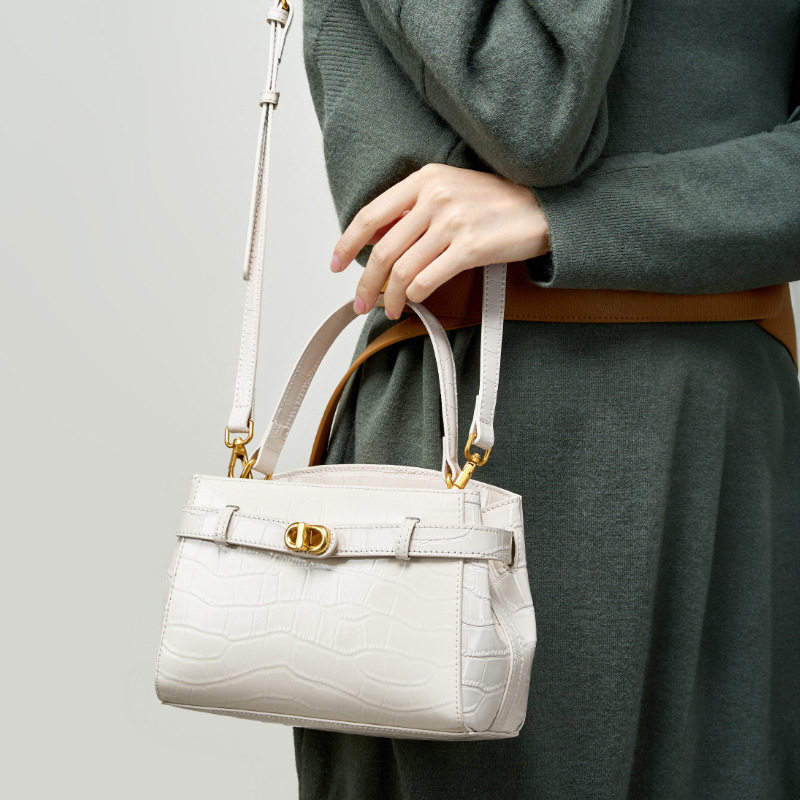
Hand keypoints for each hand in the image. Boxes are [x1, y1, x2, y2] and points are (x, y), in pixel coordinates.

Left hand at [329, 163, 550, 318]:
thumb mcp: (450, 191)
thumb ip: (413, 211)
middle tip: (359, 302)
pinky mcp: (470, 247)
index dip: (347, 243)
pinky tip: (413, 302)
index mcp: (425, 180)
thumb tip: (375, 238)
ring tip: (388, 309)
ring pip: (402, 269)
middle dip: (365, 282)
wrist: (544, 208)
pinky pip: (427, 280)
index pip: (371, 214)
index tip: (336, 264)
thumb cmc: (496, 203)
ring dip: (389, 296)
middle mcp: (435, 197)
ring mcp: (453, 222)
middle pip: (383, 249)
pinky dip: (414, 296)